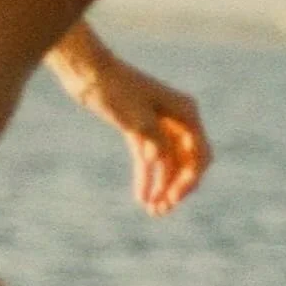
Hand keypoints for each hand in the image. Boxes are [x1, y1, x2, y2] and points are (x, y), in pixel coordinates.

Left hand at [63, 46, 212, 214]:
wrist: (88, 74)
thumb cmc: (115, 88)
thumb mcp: (136, 114)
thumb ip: (152, 137)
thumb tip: (158, 160)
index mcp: (185, 112)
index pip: (198, 154)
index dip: (189, 180)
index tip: (173, 198)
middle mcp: (177, 119)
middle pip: (186, 162)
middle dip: (176, 188)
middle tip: (162, 211)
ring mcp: (159, 125)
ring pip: (168, 163)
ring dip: (162, 186)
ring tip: (153, 210)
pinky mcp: (141, 130)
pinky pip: (149, 158)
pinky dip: (147, 176)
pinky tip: (141, 197)